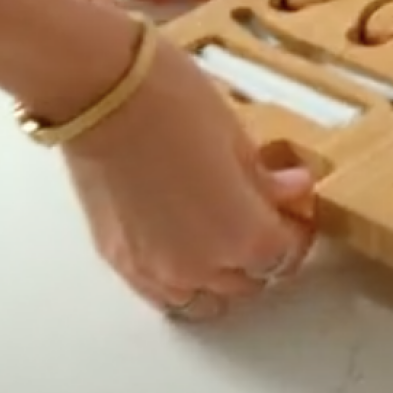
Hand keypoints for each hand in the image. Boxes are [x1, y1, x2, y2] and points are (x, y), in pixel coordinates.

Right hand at [61, 36, 316, 318]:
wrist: (99, 93)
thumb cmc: (172, 104)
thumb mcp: (237, 138)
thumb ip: (264, 181)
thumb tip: (290, 191)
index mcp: (244, 237)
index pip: (285, 255)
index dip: (294, 230)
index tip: (292, 208)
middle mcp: (201, 268)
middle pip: (248, 283)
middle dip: (260, 252)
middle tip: (259, 215)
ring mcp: (155, 271)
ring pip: (203, 299)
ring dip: (220, 276)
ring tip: (220, 235)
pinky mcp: (118, 261)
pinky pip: (161, 293)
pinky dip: (180, 279)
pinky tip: (183, 245)